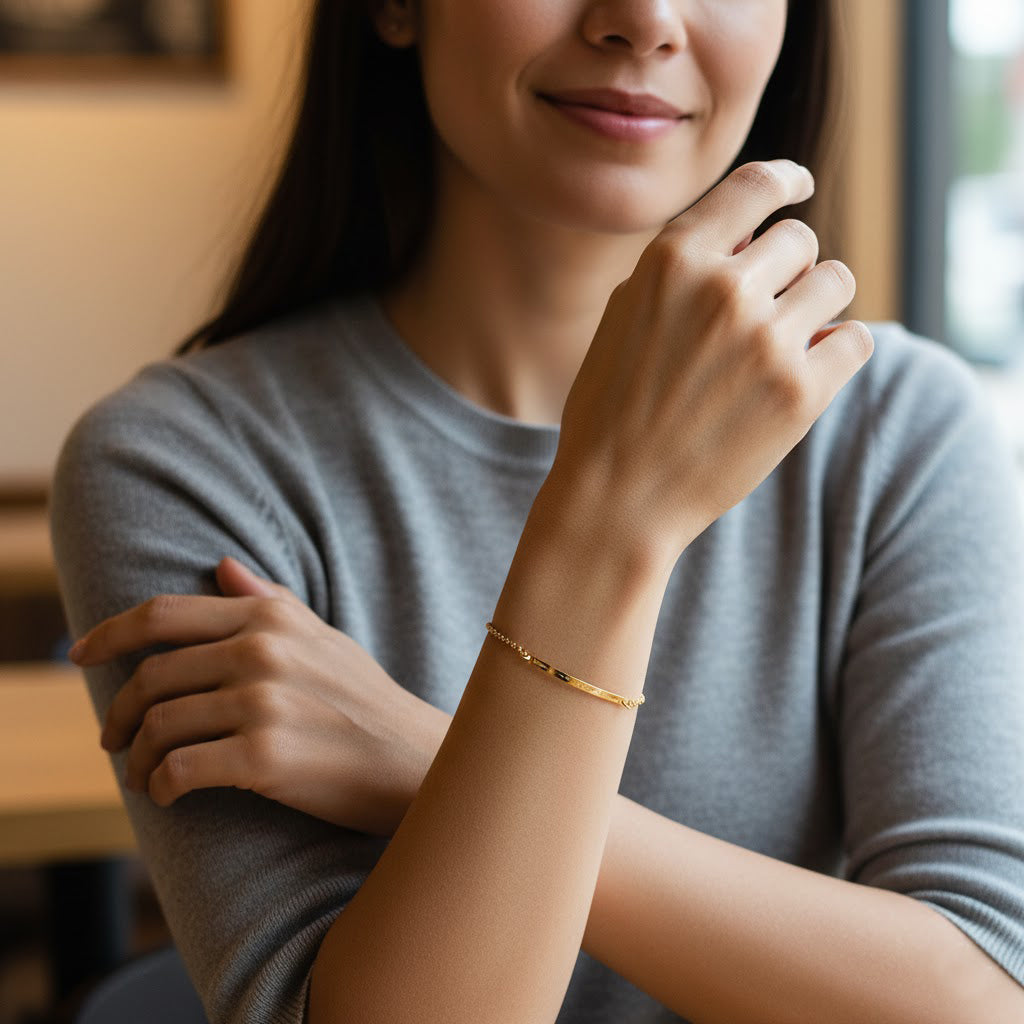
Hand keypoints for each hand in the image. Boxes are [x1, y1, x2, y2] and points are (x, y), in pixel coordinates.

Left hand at [70, 556, 451, 835]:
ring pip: (159, 725)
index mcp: (270, 618)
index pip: (165, 615)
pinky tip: (168, 794)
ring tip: (140, 774)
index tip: (80, 654)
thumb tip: (222, 563)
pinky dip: (162, 785)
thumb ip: (269, 600)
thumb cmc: (365, 700)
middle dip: (119, 712)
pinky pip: (180, 769)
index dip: (110, 633)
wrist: (414, 759)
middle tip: (112, 738)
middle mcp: (263, 652)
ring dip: (136, 757)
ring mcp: (264, 704)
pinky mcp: (266, 758)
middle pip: (151, 675)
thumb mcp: (322, 638)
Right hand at [549, 159, 871, 561]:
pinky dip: (838, 350)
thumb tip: (747, 240)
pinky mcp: (800, 392)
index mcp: (673, 261)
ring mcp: (766, 340)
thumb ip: (680, 271)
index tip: (799, 187)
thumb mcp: (623, 319)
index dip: (786, 180)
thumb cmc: (611, 411)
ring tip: (787, 341)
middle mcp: (723, 288)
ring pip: (836, 281)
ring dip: (817, 305)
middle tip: (767, 309)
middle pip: (800, 239)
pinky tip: (808, 370)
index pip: (755, 185)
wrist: (617, 497)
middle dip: (788, 269)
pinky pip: (857, 340)